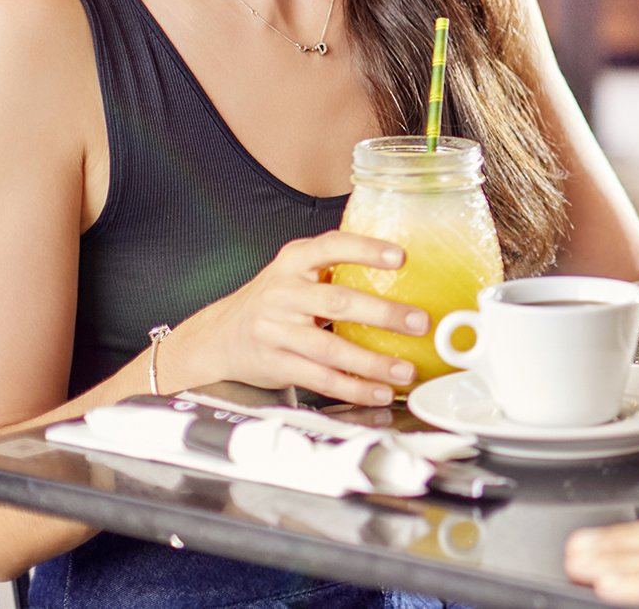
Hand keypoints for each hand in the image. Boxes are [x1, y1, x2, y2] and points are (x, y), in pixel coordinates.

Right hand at [170, 231, 429, 405]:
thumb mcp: (295, 272)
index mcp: (293, 262)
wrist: (218, 337)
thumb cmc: (273, 300)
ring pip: (330, 349)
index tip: (400, 256)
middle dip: (383, 313)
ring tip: (406, 370)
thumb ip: (334, 268)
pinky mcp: (276, 364)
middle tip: (419, 322)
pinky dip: (353, 388)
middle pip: (337, 302)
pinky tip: (379, 391)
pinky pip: (320, 379)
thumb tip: (402, 271)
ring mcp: (276, 331)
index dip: (365, 249)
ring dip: (373, 362)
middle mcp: (283, 294)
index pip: (331, 246)